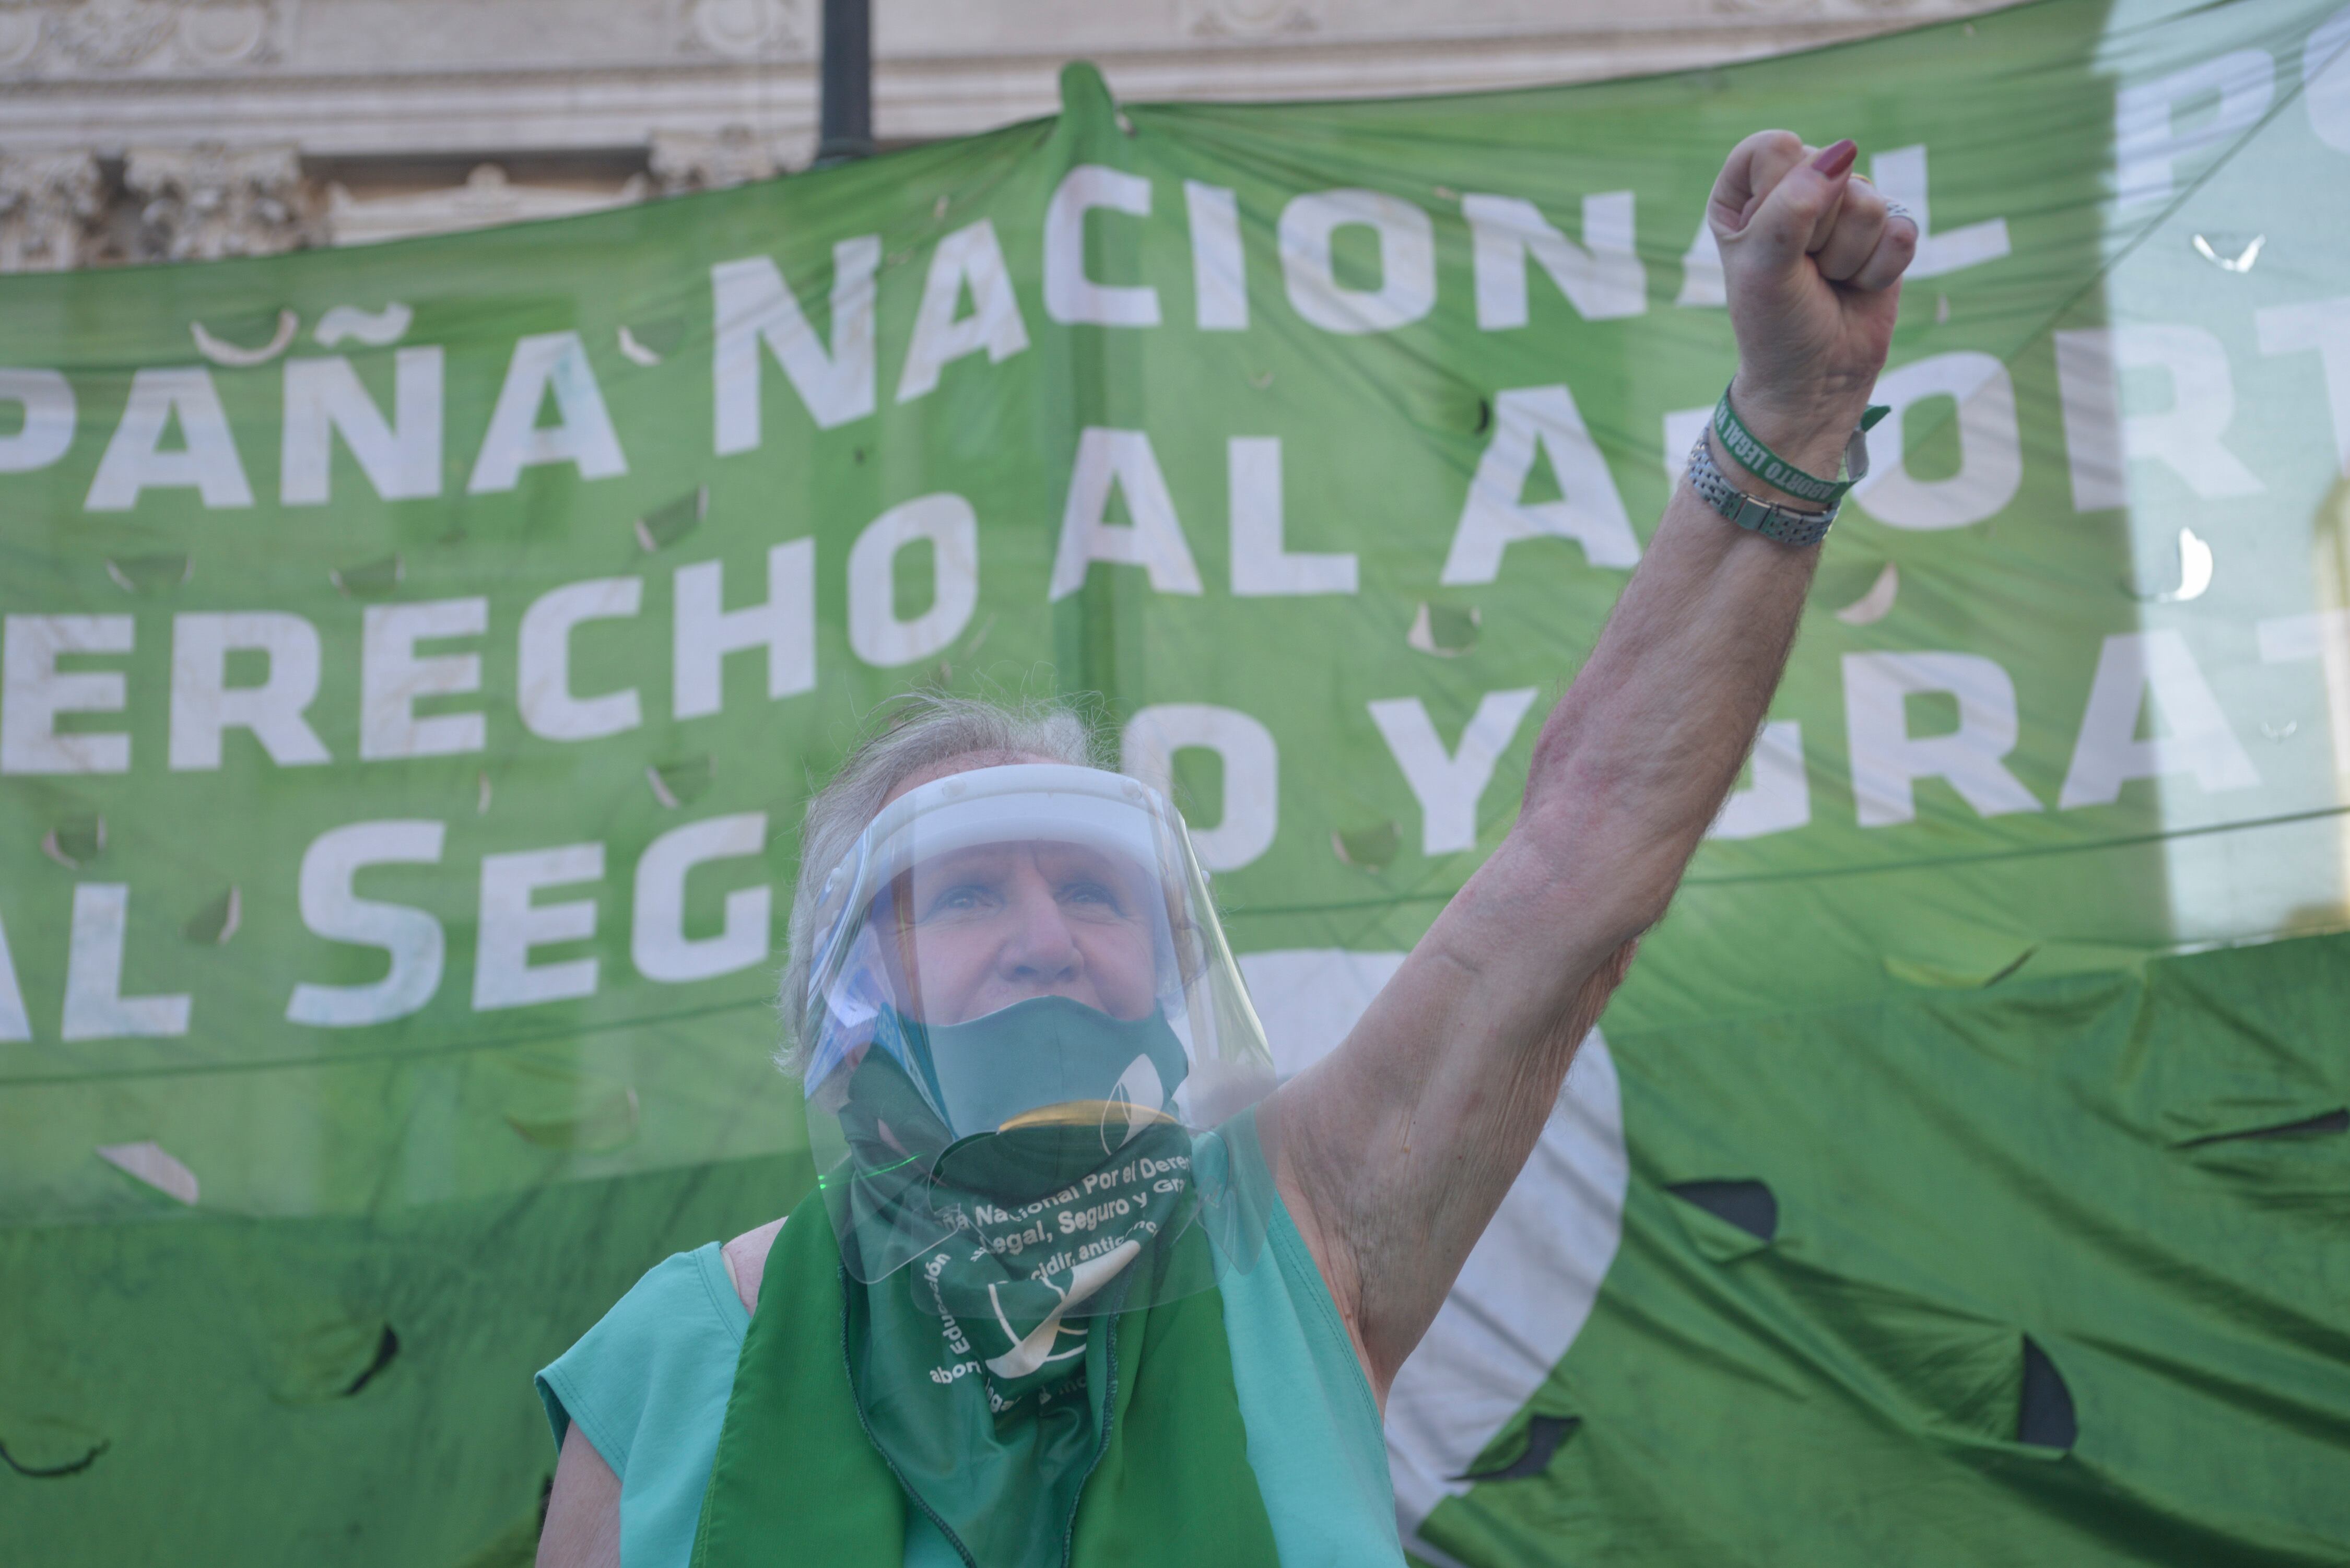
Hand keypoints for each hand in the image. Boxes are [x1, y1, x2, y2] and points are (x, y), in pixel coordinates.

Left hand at [1709, 131, 1916, 482]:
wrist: (1815, 380)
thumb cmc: (1775, 325)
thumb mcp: (1764, 268)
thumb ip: (1791, 210)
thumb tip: (1841, 154)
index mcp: (1744, 190)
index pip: (1774, 148)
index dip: (1779, 198)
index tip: (1768, 242)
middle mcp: (1795, 189)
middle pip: (1828, 170)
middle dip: (1818, 234)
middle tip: (1802, 271)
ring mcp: (1843, 207)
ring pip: (1868, 201)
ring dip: (1848, 257)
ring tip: (1828, 281)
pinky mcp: (1886, 231)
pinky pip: (1902, 228)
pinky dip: (1880, 269)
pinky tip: (1858, 286)